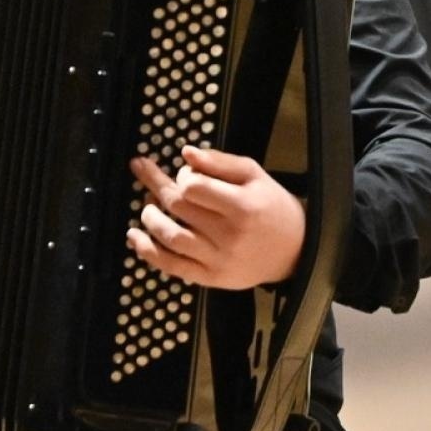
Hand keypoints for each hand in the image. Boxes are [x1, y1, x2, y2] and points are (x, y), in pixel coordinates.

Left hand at [126, 145, 304, 289]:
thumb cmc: (272, 206)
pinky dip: (148, 252)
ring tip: (147, 207)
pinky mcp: (211, 278)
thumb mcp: (254, 175)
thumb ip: (219, 162)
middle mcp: (230, 235)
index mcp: (242, 206)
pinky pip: (172, 266)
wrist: (296, 250)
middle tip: (150, 179)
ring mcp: (219, 260)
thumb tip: (185, 152)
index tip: (185, 175)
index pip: (193, 187)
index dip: (181, 177)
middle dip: (157, 189)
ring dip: (150, 218)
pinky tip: (134, 237)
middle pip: (178, 208)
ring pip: (170, 236)